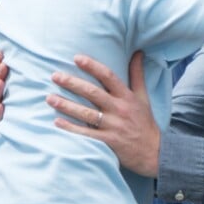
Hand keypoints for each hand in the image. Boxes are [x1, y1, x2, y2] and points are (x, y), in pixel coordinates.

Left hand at [46, 52, 160, 177]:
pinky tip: (56, 121)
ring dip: (66, 105)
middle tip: (55, 76)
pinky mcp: (107, 142)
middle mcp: (119, 109)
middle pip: (93, 93)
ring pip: (86, 113)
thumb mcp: (143, 96)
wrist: (153, 152)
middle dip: (72, 83)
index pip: (108, 76)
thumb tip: (137, 52)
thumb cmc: (144, 121)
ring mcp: (113, 126)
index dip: (92, 66)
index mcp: (126, 96)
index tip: (76, 58)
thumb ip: (137, 74)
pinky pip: (85, 134)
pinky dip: (71, 128)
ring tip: (49, 98)